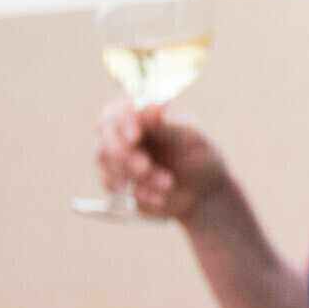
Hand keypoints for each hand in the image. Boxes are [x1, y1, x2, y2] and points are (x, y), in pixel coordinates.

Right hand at [93, 100, 234, 224]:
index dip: (121, 123)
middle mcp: (124, 133)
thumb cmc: (202, 158)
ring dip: (138, 177)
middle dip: (124, 156)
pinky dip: (138, 193)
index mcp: (144, 114)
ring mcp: (116, 157)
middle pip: (105, 139)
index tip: (134, 137)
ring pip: (107, 165)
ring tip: (168, 184)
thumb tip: (154, 110)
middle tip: (146, 168)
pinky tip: (160, 197)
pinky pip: (113, 187)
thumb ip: (176, 126)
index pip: (117, 111)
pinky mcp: (116, 181)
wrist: (203, 194)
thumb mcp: (197, 140)